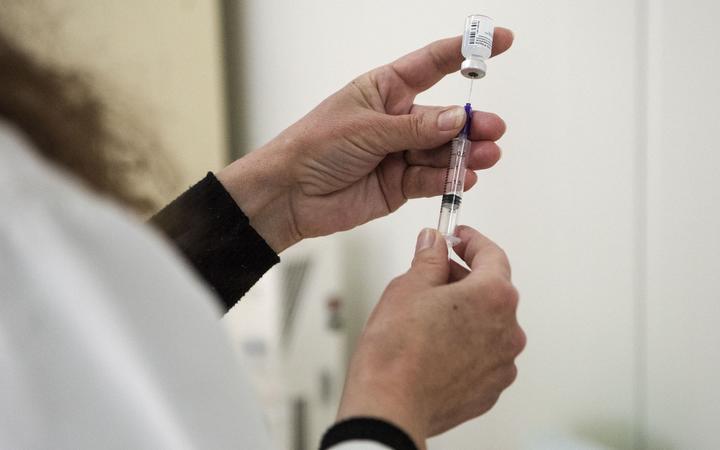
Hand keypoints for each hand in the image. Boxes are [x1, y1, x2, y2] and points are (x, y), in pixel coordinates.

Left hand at [217, 30, 512, 251]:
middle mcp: (396, 120)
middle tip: (491, 129)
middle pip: (444, 117)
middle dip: (470, 123)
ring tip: (485, 155)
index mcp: (384, 90)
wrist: (289, 194)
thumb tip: (455, 120)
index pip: (431, 65)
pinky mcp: (399, 185)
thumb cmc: (313, 147)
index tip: (500, 42)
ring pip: (442, 150)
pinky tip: (464, 177)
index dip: (465, 52)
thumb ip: (413, 128)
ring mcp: (399, 153)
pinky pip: (431, 179)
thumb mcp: (365, 128)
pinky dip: (448, 179)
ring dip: (465, 154)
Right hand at [335, 227, 524, 447]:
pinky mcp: (490, 389)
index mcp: (493, 296)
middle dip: (463, 278)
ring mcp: (502, 363)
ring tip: (427, 317)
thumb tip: (435, 241)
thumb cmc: (397, 349)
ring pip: (487, 324)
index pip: (492, 255)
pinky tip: (435, 345)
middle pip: (491, 290)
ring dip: (464, 314)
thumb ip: (430, 258)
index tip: (457, 235)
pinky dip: (465, 344)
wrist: (390, 405)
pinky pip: (482, 355)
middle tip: (432, 274)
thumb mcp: (408, 286)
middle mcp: (508, 330)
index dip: (471, 240)